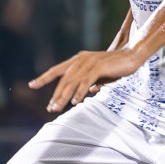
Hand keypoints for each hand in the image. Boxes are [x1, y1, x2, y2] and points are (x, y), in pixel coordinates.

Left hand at [29, 48, 145, 112]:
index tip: (32, 85)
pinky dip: (79, 92)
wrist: (132, 55)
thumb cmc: (117, 66)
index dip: (44, 77)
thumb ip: (91, 82)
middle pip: (63, 80)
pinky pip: (85, 82)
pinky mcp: (98, 67)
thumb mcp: (100, 75)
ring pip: (72, 82)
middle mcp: (80, 60)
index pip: (57, 70)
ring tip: (57, 108)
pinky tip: (75, 102)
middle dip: (55, 95)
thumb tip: (87, 93)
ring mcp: (89, 62)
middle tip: (50, 108)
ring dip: (64, 97)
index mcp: (78, 60)